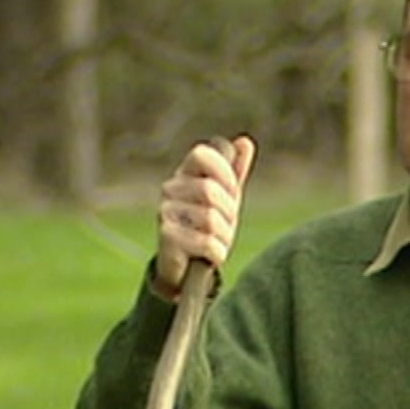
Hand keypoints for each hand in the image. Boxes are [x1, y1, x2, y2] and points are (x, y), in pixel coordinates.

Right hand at [153, 135, 256, 298]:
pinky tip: (210, 255)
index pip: (202, 153)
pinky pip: (207, 243)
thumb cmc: (207, 227)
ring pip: (211, 219)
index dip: (224, 171)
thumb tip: (245, 142)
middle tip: (225, 225)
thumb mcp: (225, 198)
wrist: (186, 267)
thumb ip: (235, 172)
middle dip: (229, 213)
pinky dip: (217, 253)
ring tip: (217, 242)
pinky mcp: (166, 236)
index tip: (232, 190)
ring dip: (225, 237)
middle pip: (211, 190)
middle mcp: (170, 189)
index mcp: (185, 174)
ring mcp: (165, 212)